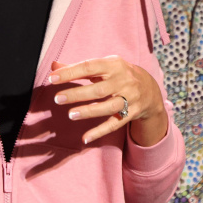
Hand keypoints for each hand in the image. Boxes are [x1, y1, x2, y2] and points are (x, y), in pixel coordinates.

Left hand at [48, 57, 166, 145]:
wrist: (149, 88)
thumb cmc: (118, 75)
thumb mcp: (103, 66)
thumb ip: (78, 68)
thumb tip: (54, 66)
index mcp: (114, 65)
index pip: (90, 67)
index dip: (70, 72)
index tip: (52, 78)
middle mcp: (123, 81)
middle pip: (99, 89)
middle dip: (77, 94)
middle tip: (57, 98)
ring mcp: (129, 98)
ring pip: (108, 107)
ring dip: (89, 111)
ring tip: (71, 114)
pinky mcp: (132, 114)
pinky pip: (115, 124)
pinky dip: (100, 131)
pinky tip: (85, 138)